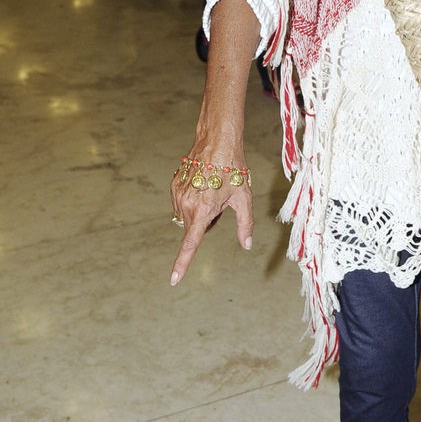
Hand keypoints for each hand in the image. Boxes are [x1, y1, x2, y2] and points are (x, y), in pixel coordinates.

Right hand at [169, 153, 253, 284]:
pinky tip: (203, 184)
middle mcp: (186, 205)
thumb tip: (247, 245)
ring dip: (199, 211)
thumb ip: (245, 225)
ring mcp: (177, 194)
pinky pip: (182, 203)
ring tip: (212, 188)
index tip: (173, 280)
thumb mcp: (243, 198)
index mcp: (203, 211)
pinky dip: (192, 200)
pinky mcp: (173, 186)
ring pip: (188, 216)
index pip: (190, 244)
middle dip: (207, 222)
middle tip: (221, 201)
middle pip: (194, 228)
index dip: (182, 264)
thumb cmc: (233, 169)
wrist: (217, 141)